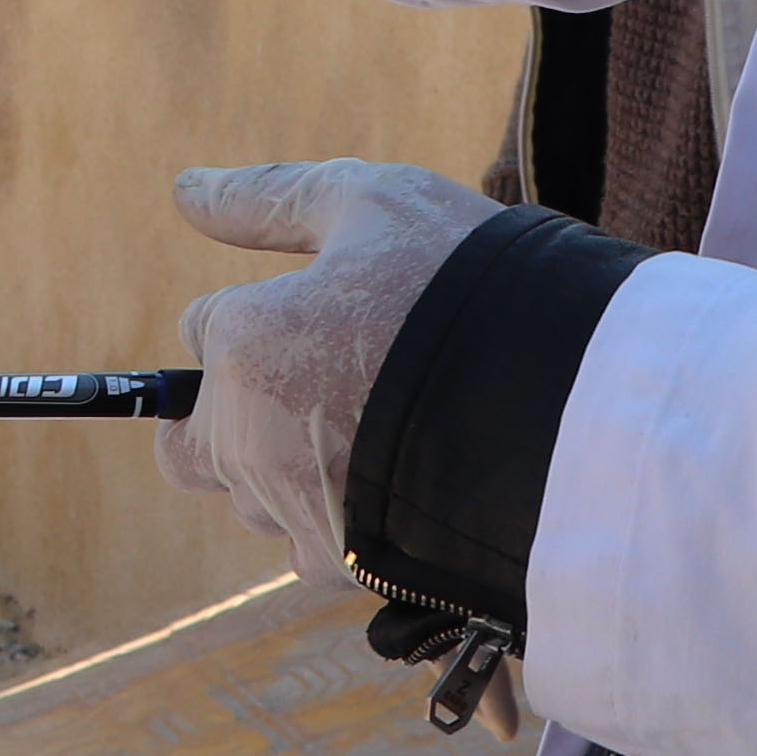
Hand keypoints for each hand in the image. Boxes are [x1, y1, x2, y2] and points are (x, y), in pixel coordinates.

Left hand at [152, 158, 502, 574]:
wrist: (571, 413)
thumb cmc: (469, 289)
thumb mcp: (376, 204)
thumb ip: (271, 198)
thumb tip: (185, 188)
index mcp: (244, 344)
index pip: (202, 328)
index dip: (262, 311)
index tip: (331, 311)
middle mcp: (245, 437)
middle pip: (194, 438)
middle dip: (235, 414)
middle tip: (325, 384)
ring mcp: (292, 509)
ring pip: (252, 496)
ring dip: (289, 467)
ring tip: (384, 430)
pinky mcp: (342, 566)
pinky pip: (309, 546)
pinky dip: (339, 517)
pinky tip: (401, 480)